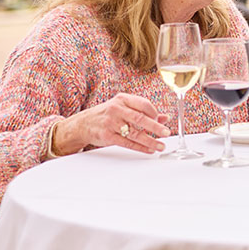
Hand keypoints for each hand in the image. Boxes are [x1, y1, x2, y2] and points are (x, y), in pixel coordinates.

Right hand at [50, 93, 170, 156]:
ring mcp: (111, 123)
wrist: (82, 124)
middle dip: (155, 127)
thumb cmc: (106, 114)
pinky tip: (149, 149)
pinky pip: (127, 143)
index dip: (155, 113)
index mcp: (123, 99)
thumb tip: (165, 118)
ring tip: (160, 146)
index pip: (144, 104)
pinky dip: (140, 147)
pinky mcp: (107, 136)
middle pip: (140, 119)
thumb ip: (143, 112)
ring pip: (134, 133)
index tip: (162, 121)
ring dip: (150, 141)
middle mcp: (117, 109)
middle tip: (166, 133)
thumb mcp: (124, 108)